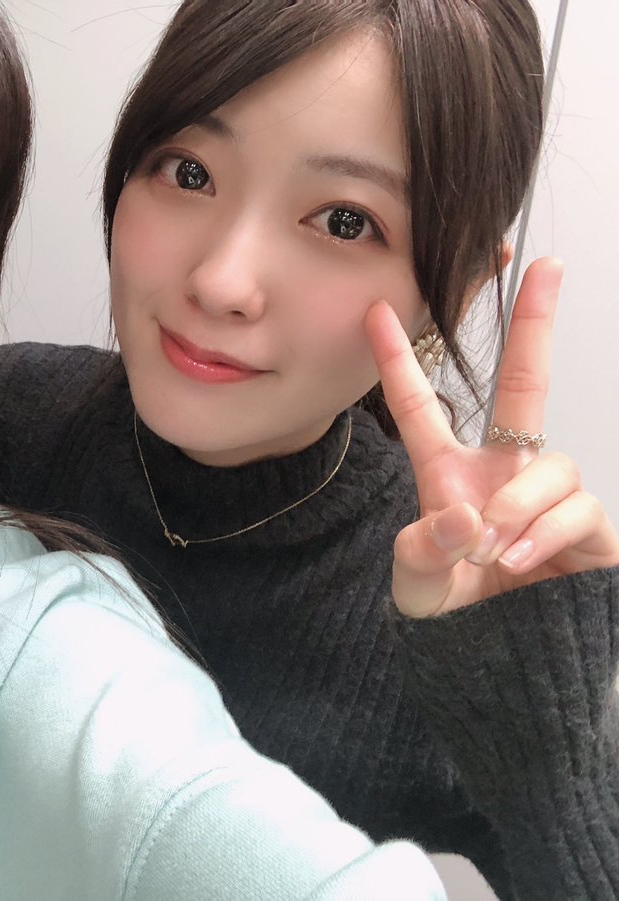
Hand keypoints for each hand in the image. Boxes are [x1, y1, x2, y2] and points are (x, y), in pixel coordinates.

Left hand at [365, 257, 618, 617]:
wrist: (503, 666)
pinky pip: (576, 508)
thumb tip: (466, 515)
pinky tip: (520, 559)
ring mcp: (547, 497)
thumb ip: (424, 553)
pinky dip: (544, 531)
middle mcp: (502, 473)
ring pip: (550, 465)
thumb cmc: (454, 619)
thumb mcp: (418, 588)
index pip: (420, 410)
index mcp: (449, 477)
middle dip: (536, 324)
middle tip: (546, 266)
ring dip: (519, 505)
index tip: (377, 311)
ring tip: (495, 549)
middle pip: (525, 385)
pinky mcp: (589, 528)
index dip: (397, 362)